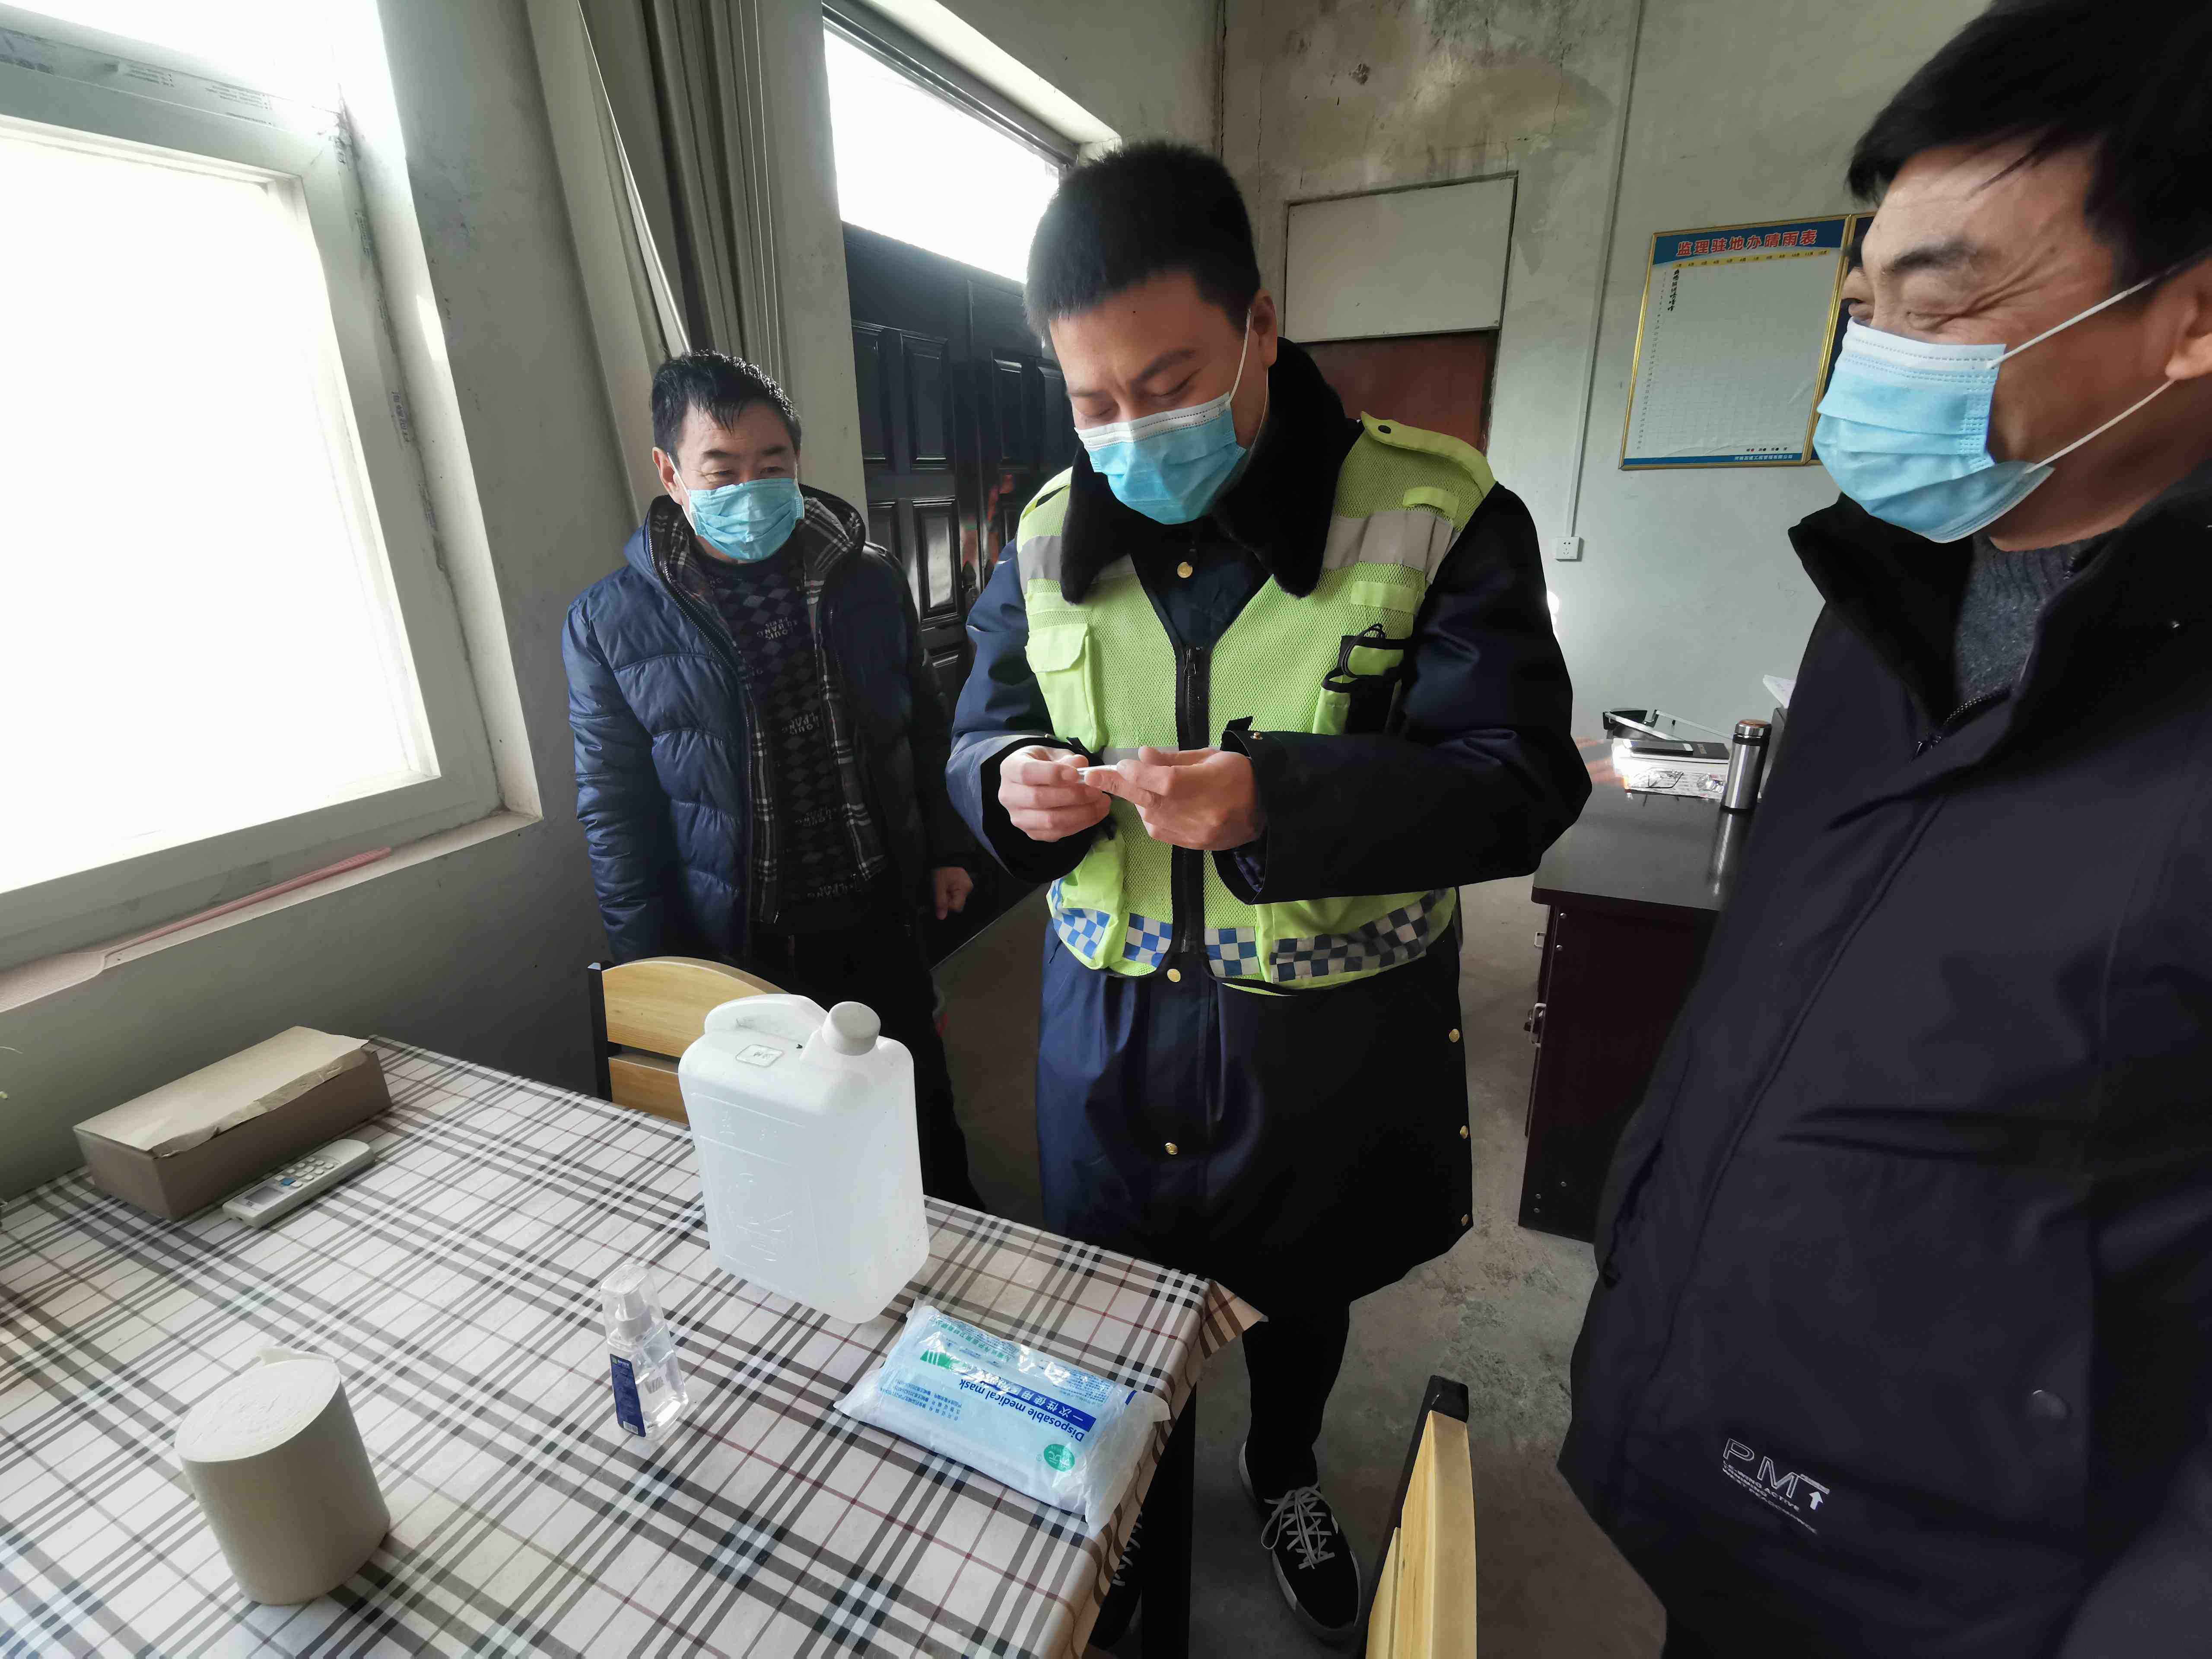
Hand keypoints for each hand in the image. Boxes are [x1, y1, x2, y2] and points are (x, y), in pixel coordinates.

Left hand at [931, 866, 972, 919]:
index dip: (947, 905)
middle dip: (947, 900)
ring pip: (956, 900)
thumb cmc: (941, 869)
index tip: (941, 898)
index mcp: (964, 888)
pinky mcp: (963, 885)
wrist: (942, 857)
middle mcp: (968, 888)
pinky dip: (949, 893)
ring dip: (947, 896)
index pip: (957, 907)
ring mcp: (966, 886)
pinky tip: (946, 886)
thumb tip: (941, 917)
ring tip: (943, 887)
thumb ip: (940, 902)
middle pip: (957, 904)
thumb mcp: (938, 886)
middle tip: (941, 891)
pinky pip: (956, 894)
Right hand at [997, 745, 1109, 842]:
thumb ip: (1067, 759)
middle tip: (1096, 791)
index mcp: (1010, 769)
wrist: (1035, 781)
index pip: (1027, 773)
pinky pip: (1057, 834)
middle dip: (1072, 796)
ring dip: (1080, 814)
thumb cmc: (1045, 763)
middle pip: (1038, 799)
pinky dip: (1080, 825)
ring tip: (1101, 803)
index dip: (1052, 774)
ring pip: (1049, 821)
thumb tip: (1081, 765)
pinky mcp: (1032, 833)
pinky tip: (1096, 814)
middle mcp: (1008, 795)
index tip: (1076, 774)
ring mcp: (1018, 818)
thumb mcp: (1055, 753)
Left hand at [1090, 747, 1265, 851]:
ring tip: (1148, 787)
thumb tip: (1141, 756)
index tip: (1120, 765)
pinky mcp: (1191, 845)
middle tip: (1091, 777)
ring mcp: (1192, 833)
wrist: (1268, 810)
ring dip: (1139, 800)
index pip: (1159, 780)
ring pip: (1149, 817)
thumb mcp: (1210, 756)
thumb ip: (1173, 759)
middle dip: (1117, 786)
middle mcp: (1195, 813)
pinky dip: (1151, 816)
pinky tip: (1158, 805)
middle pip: (1147, 800)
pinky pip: (1159, 831)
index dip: (1134, 772)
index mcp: (1203, 785)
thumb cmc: (1240, 774)